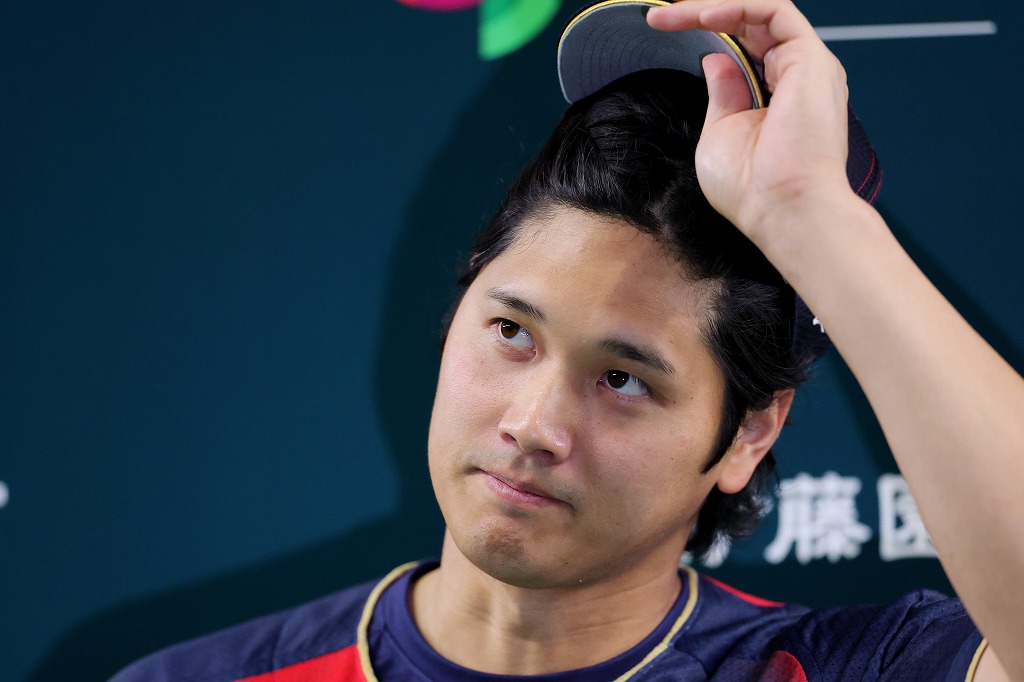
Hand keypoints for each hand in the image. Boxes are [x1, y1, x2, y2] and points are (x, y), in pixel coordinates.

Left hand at [647, 0, 853, 245]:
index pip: (744, 49)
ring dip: (712, 8)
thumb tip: (715, 60)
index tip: (664, 32)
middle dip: (702, 15)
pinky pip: (776, 12)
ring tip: (672, 14)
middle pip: (750, 26)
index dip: (706, 36)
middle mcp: (798, 78)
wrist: (782, 209)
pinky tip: (703, 17)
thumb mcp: (720, 134)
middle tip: (661, 17)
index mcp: (779, 97)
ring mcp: (807, 67)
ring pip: (760, 13)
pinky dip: (738, 7)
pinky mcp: (812, 60)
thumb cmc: (751, 189)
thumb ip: (721, 94)